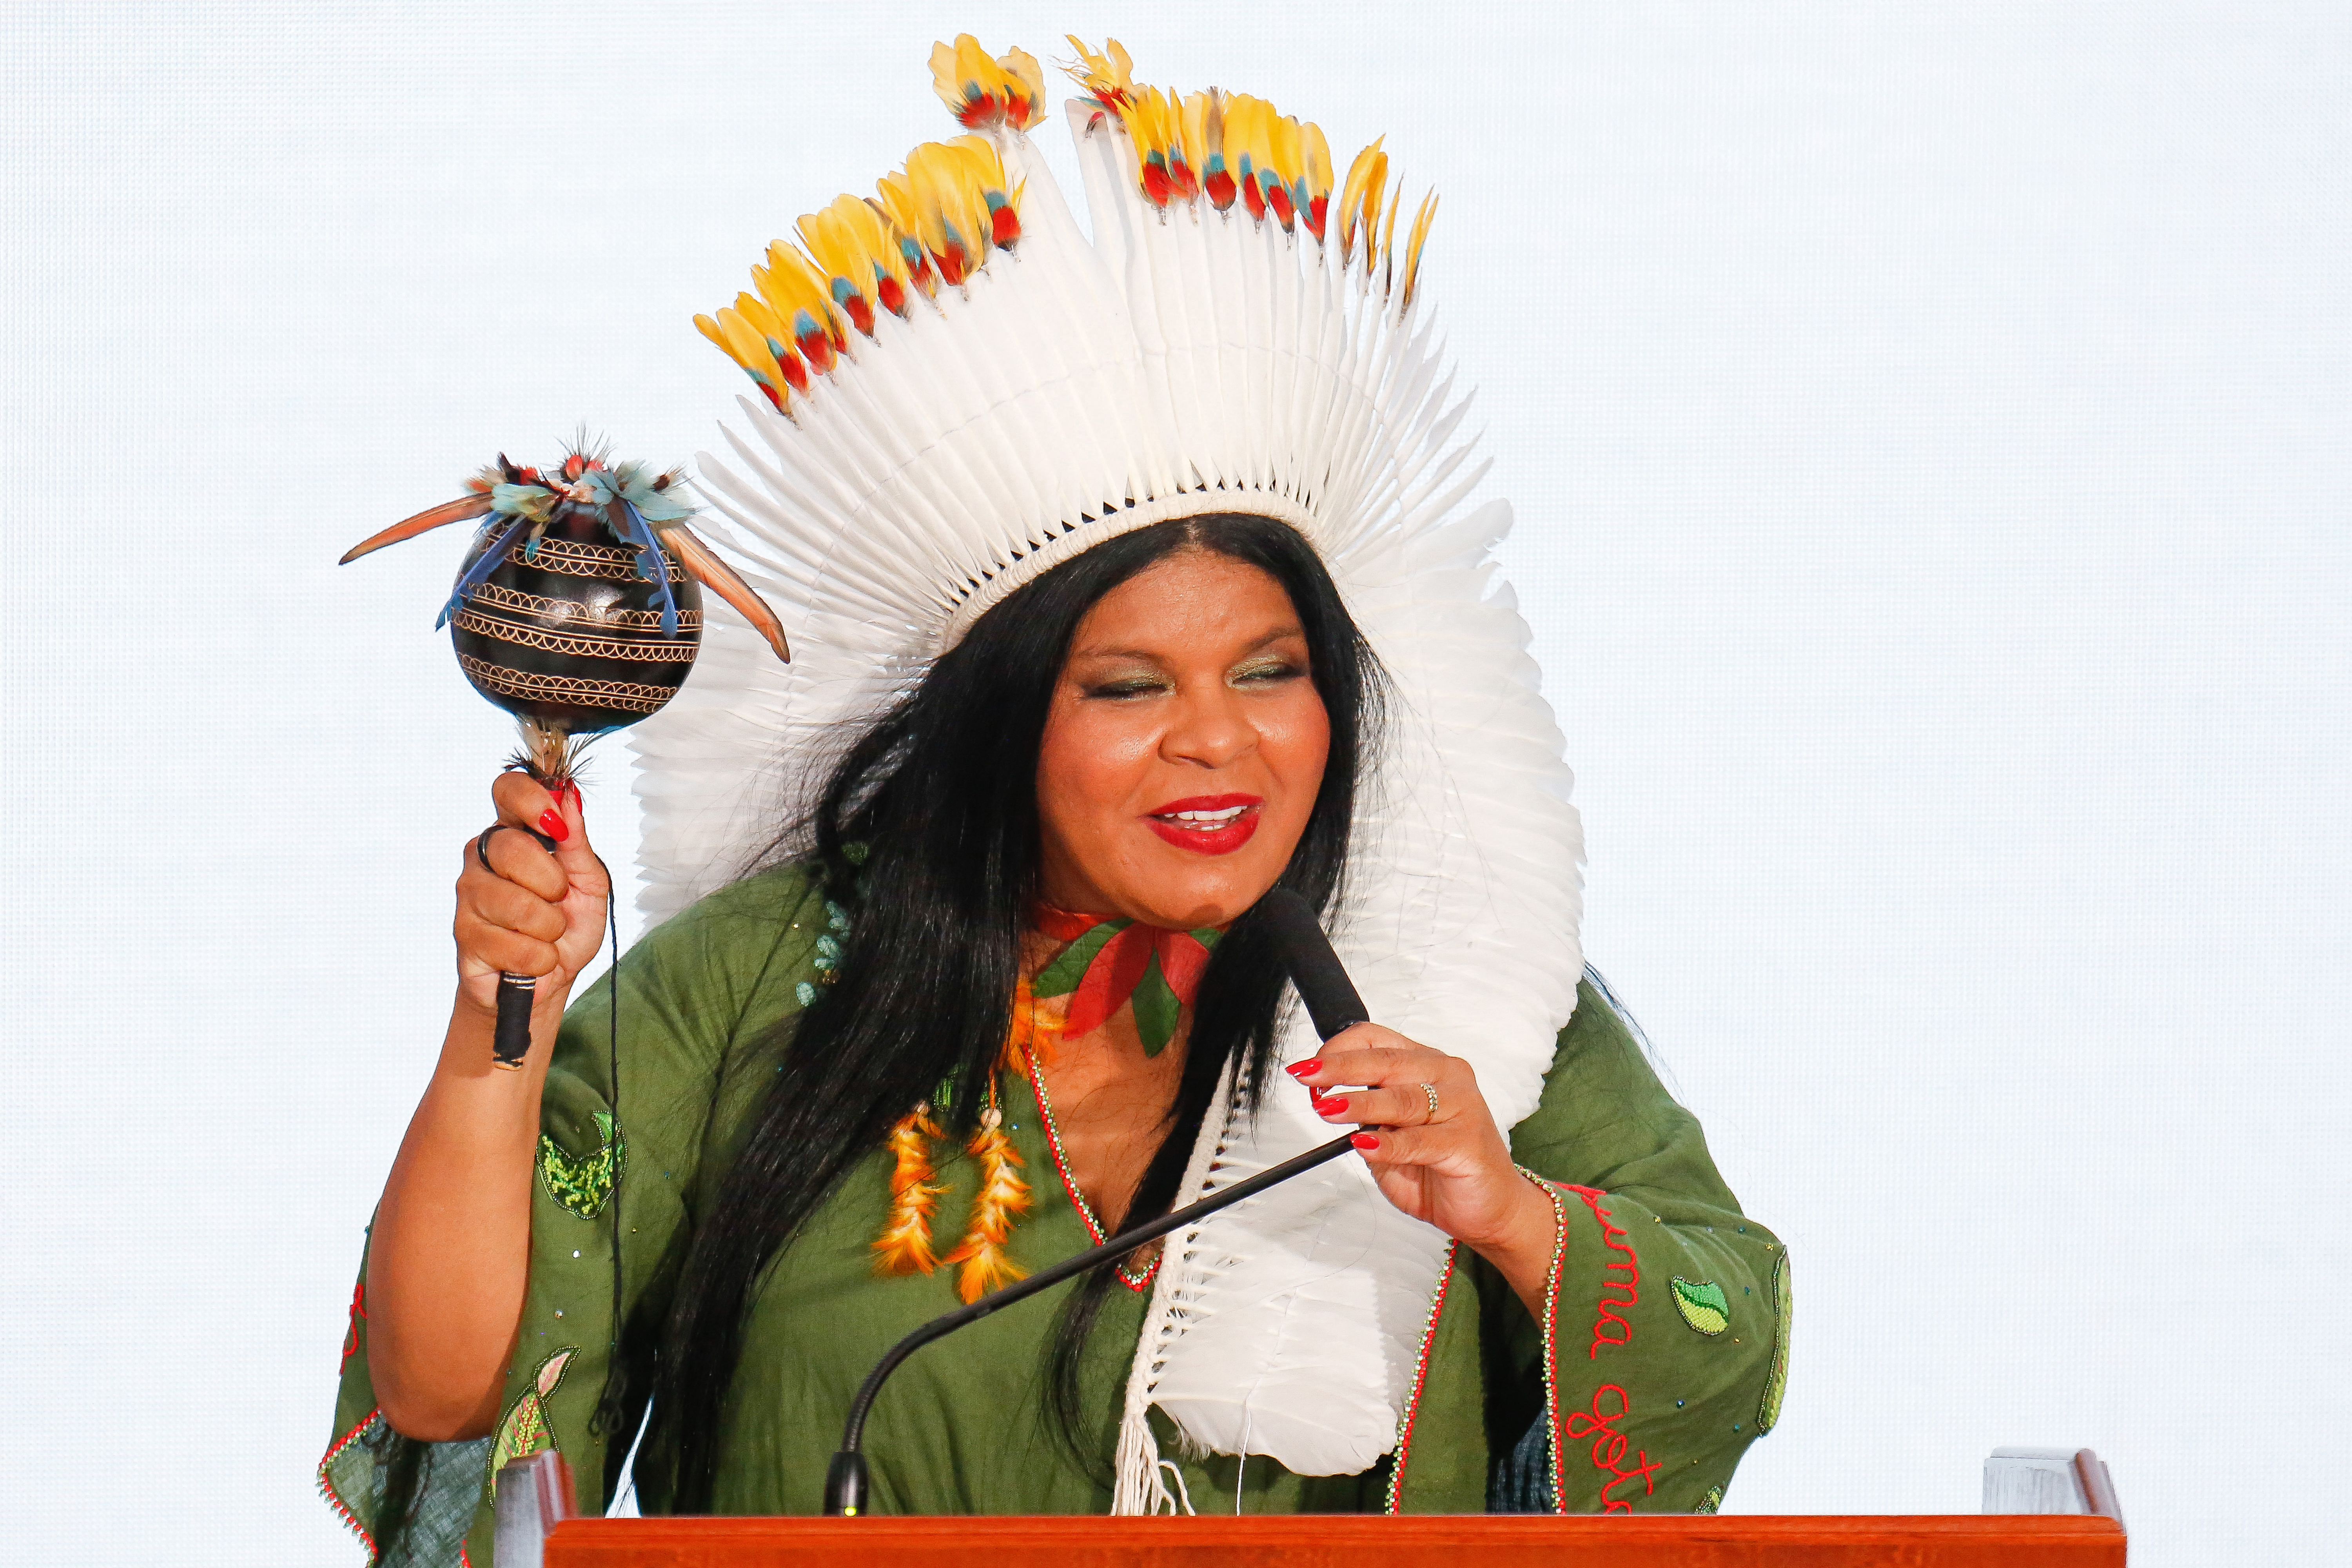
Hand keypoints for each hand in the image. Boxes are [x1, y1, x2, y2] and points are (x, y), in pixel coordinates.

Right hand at [451, 772, 610, 1023]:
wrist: (550, 979)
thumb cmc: (568, 926)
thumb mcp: (589, 883)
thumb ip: (577, 842)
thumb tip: (569, 796)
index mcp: (516, 832)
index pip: (507, 789)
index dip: (530, 799)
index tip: (554, 824)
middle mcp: (484, 855)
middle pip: (512, 849)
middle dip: (551, 883)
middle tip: (558, 899)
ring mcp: (469, 893)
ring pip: (515, 903)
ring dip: (549, 928)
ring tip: (548, 935)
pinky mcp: (464, 934)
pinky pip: (512, 944)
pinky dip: (538, 957)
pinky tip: (533, 958)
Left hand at [1287, 1026, 1559, 1314]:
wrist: (1491, 1209)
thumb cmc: (1439, 1169)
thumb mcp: (1391, 1136)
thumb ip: (1368, 1117)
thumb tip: (1329, 1100)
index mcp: (1427, 1065)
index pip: (1378, 1040)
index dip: (1340, 1050)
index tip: (1310, 1070)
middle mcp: (1447, 1076)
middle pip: (1386, 1062)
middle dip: (1340, 1068)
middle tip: (1307, 1077)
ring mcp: (1462, 1106)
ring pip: (1403, 1099)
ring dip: (1360, 1104)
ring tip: (1328, 1108)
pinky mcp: (1467, 1141)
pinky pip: (1420, 1140)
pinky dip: (1389, 1143)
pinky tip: (1366, 1145)